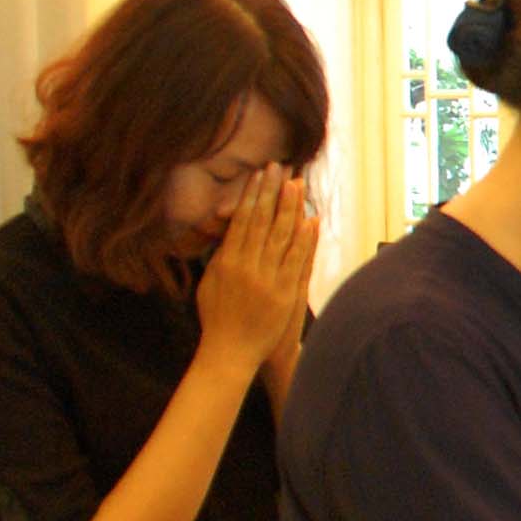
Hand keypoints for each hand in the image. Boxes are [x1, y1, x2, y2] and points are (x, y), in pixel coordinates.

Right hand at [196, 167, 317, 379]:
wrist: (230, 352)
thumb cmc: (217, 319)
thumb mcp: (210, 284)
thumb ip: (220, 258)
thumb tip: (229, 232)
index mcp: (226, 262)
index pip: (242, 221)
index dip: (253, 196)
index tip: (260, 175)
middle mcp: (246, 267)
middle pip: (261, 222)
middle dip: (271, 192)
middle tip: (280, 167)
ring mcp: (266, 280)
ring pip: (280, 236)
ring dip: (290, 208)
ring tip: (296, 184)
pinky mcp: (284, 294)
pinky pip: (297, 261)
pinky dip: (305, 240)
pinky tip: (311, 220)